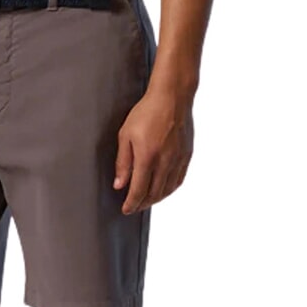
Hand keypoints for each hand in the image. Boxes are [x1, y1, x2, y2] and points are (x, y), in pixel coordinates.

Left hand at [113, 88, 193, 213]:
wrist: (172, 98)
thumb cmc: (147, 112)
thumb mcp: (126, 134)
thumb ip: (123, 162)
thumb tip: (119, 185)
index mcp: (147, 157)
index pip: (139, 190)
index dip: (131, 203)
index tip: (126, 209)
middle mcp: (165, 162)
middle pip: (154, 194)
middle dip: (142, 203)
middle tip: (134, 206)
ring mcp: (178, 160)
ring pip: (167, 190)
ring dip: (156, 199)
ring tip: (146, 199)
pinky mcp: (187, 156)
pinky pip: (178, 180)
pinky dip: (169, 189)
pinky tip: (163, 188)